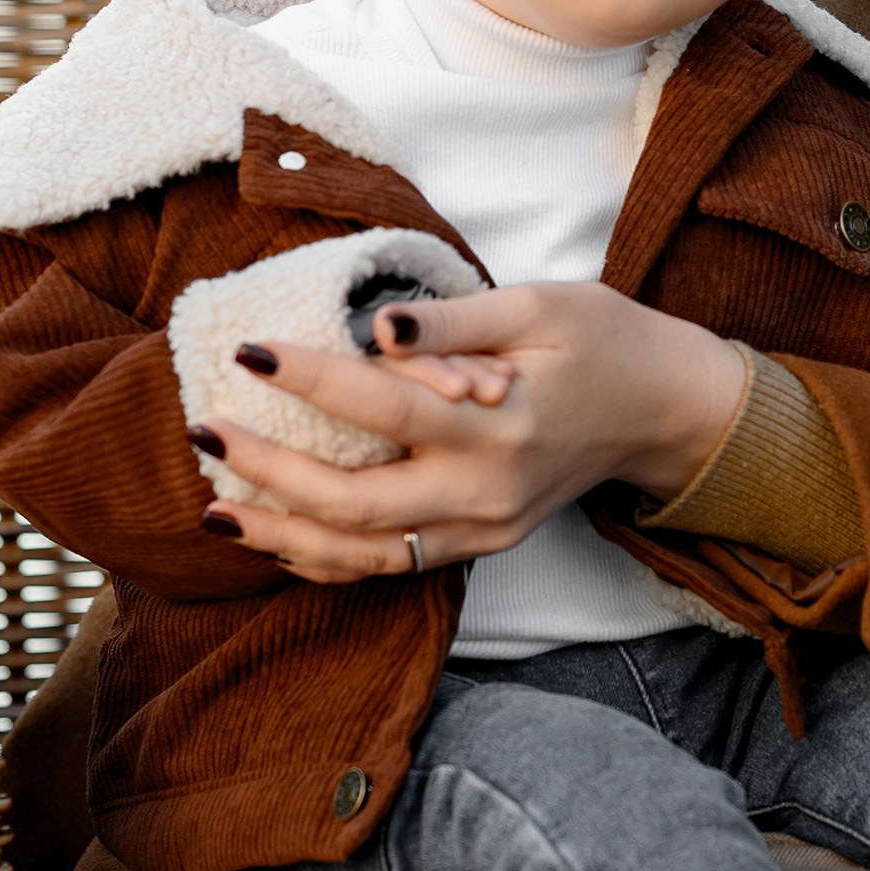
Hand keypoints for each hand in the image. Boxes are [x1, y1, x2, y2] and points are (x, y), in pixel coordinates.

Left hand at [193, 284, 746, 584]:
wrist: (664, 410)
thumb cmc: (603, 341)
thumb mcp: (539, 304)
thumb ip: (454, 321)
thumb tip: (380, 330)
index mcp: (503, 424)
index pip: (385, 405)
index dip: (310, 379)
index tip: (249, 352)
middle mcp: (487, 492)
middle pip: (354, 501)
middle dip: (268, 472)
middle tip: (205, 431)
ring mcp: (483, 530)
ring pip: (363, 554)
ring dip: (281, 535)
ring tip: (214, 508)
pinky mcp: (481, 546)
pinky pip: (389, 566)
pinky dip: (325, 559)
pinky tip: (274, 537)